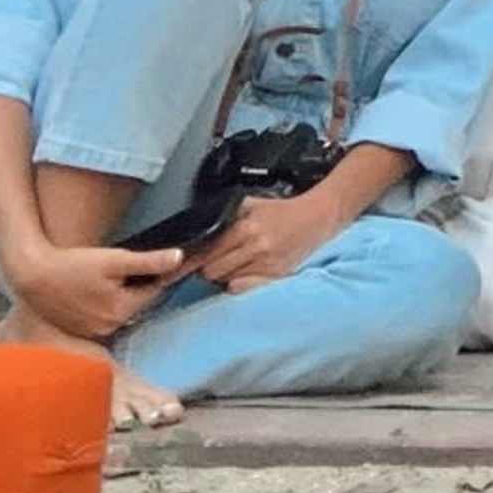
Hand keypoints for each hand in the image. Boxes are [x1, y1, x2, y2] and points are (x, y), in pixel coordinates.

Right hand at [3, 237, 184, 340]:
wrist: (32, 275)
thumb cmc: (73, 265)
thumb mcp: (114, 259)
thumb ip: (149, 262)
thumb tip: (180, 258)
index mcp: (122, 310)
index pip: (154, 291)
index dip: (158, 273)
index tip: (160, 261)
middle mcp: (109, 326)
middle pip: (137, 302)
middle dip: (138, 285)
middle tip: (127, 268)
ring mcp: (92, 331)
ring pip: (119, 309)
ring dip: (121, 295)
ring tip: (107, 277)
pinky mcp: (77, 329)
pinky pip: (101, 315)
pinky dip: (103, 303)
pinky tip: (93, 289)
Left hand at [196, 189, 346, 291]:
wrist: (319, 216)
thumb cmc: (283, 210)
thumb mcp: (251, 203)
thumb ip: (225, 214)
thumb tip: (195, 227)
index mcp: (246, 228)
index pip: (204, 252)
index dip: (186, 261)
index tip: (173, 269)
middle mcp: (255, 248)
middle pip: (210, 271)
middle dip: (204, 268)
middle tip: (207, 261)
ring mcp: (266, 265)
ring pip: (224, 281)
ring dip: (220, 276)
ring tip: (228, 265)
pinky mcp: (275, 276)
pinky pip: (242, 288)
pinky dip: (236, 283)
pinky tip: (240, 274)